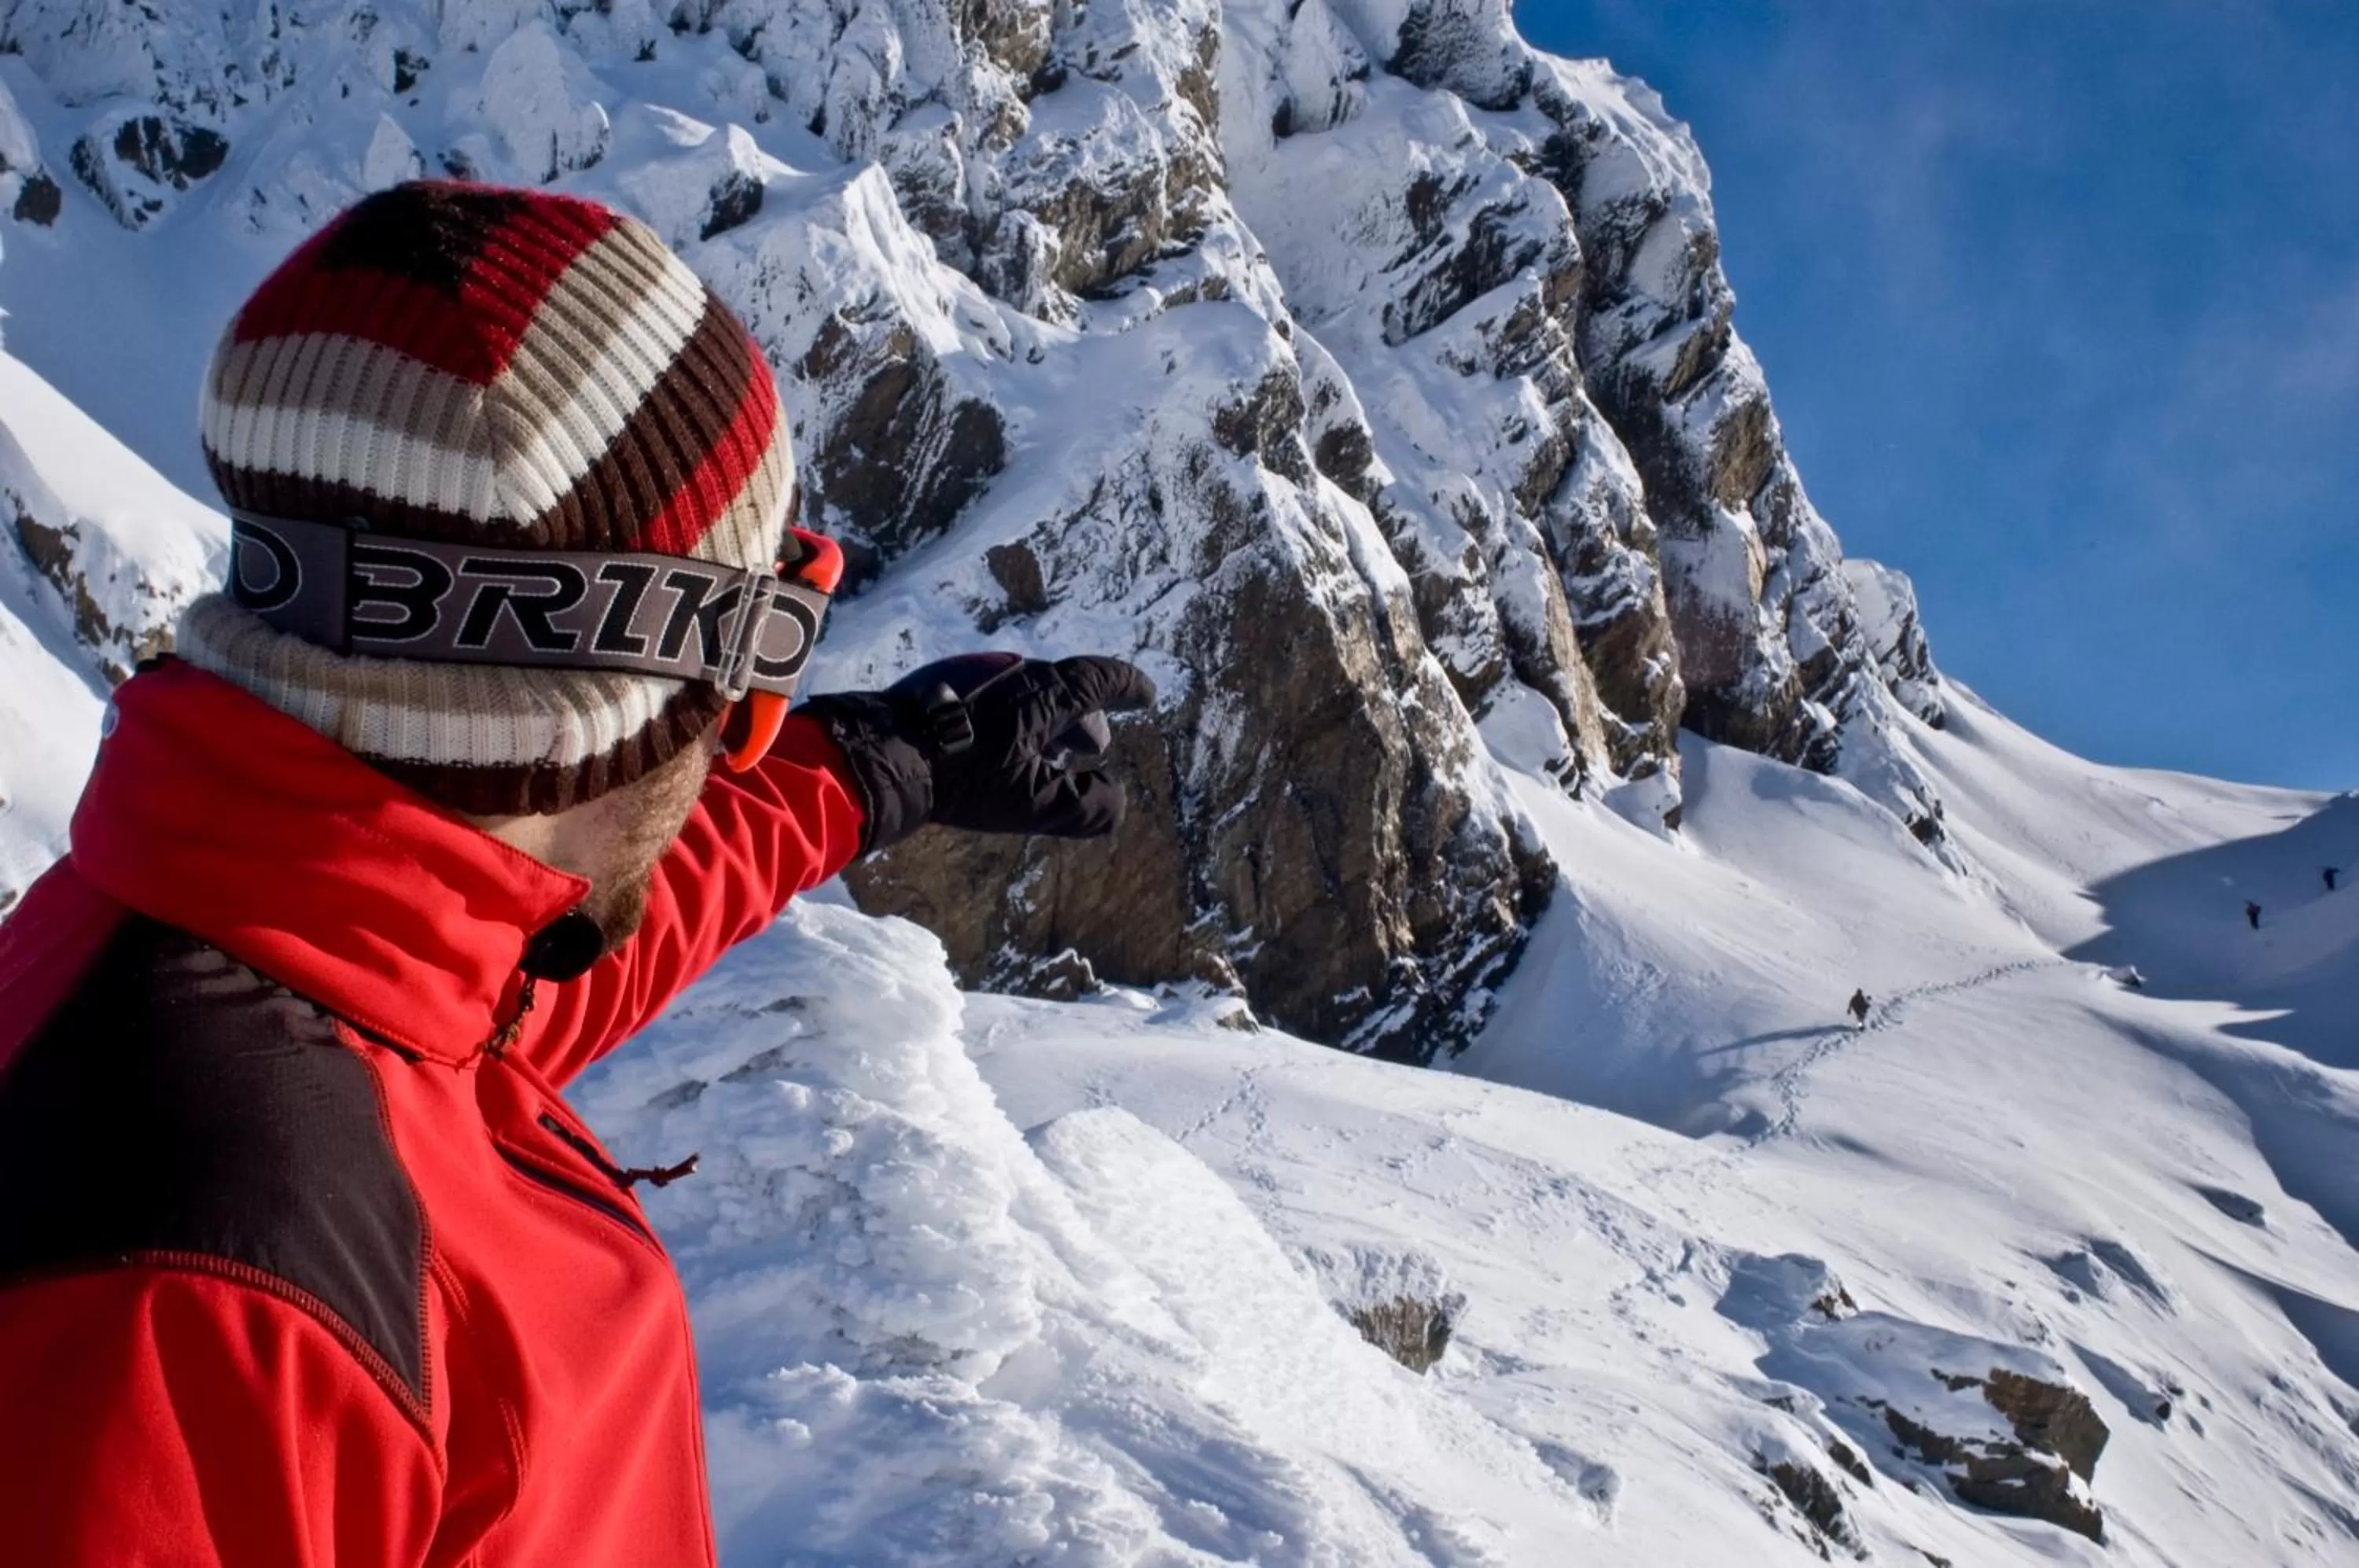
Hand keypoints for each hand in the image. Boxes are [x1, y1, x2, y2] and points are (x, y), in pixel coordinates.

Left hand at [798, 653, 1156, 852]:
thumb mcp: (1032, 803)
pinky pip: (993, 695)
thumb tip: (1115, 800)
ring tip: (1045, 752)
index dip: (1126, 686)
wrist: (881, 754)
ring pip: (1025, 692)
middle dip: (1084, 717)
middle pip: (1062, 688)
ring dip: (1045, 719)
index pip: (1098, 679)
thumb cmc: (963, 780)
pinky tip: (995, 746)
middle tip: (1094, 745)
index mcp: (1043, 694)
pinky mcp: (941, 683)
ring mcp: (973, 673)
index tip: (1144, 694)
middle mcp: (1012, 672)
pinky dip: (1011, 717)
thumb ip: (1085, 807)